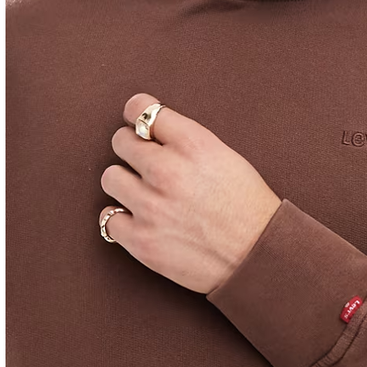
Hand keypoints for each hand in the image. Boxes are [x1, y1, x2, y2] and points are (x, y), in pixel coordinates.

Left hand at [99, 93, 282, 293]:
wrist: (258, 254)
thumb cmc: (247, 204)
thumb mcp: (225, 156)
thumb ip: (186, 140)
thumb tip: (150, 132)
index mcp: (193, 144)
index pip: (142, 111)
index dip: (137, 112)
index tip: (136, 119)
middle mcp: (168, 170)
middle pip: (121, 141)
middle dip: (131, 147)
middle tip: (144, 160)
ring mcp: (151, 206)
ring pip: (110, 177)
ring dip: (124, 182)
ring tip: (143, 191)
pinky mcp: (141, 240)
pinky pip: (108, 218)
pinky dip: (121, 217)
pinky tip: (140, 218)